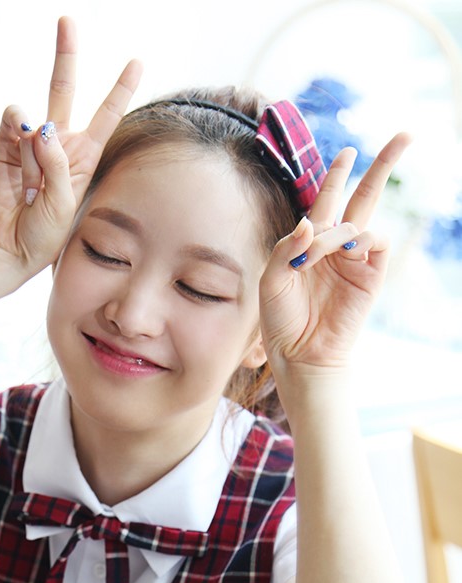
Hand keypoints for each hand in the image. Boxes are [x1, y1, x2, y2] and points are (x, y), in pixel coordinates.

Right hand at [0, 17, 141, 277]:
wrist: (8, 249)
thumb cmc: (44, 235)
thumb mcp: (64, 204)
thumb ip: (58, 164)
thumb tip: (39, 127)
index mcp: (84, 158)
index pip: (106, 116)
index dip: (120, 89)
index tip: (138, 60)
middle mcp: (59, 144)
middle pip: (64, 89)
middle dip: (65, 54)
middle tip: (67, 21)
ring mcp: (29, 142)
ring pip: (36, 118)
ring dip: (35, 152)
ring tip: (33, 187)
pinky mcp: (3, 144)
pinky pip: (13, 122)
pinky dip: (16, 139)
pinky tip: (19, 167)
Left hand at [258, 133, 410, 385]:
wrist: (300, 355)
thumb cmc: (281, 321)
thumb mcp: (270, 281)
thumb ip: (284, 248)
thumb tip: (310, 221)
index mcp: (310, 243)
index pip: (326, 200)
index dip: (337, 175)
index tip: (348, 152)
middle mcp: (335, 247)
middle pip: (364, 196)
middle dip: (383, 165)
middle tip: (405, 135)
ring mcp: (356, 260)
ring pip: (359, 221)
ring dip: (334, 233)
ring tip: (313, 258)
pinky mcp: (371, 276)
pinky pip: (376, 242)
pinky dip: (360, 239)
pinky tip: (345, 249)